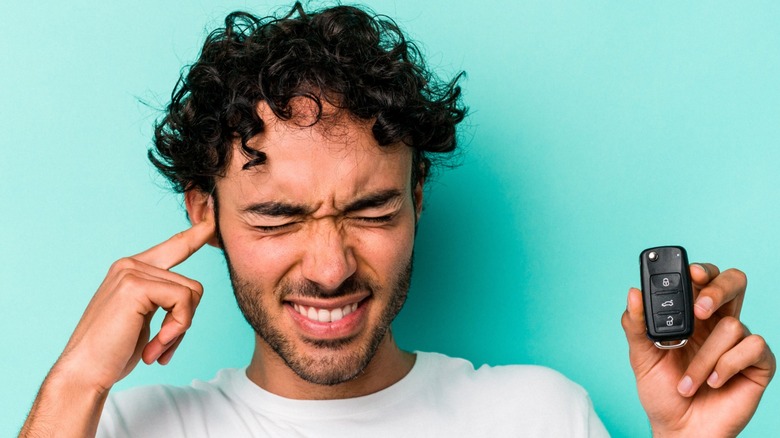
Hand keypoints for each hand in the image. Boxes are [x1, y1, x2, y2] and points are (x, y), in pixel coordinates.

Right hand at [55, 211, 215, 392]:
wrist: (85, 371)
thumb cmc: (114, 352)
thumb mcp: (144, 319)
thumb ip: (164, 300)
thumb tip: (191, 293)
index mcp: (133, 270)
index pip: (174, 246)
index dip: (197, 234)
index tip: (213, 219)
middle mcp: (131, 264)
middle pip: (192, 285)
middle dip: (185, 321)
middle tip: (163, 346)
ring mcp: (131, 271)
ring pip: (190, 294)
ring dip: (179, 329)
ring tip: (156, 348)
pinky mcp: (135, 285)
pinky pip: (182, 301)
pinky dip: (176, 329)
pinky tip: (155, 348)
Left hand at [622, 263, 775, 436]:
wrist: (679, 429)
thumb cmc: (662, 393)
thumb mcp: (641, 357)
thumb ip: (635, 325)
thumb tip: (633, 293)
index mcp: (692, 316)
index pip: (702, 279)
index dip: (701, 270)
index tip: (689, 272)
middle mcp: (717, 323)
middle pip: (734, 282)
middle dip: (719, 288)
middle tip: (700, 309)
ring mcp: (739, 342)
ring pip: (733, 324)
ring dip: (705, 357)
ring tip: (689, 380)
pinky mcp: (757, 364)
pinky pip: (752, 347)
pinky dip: (727, 365)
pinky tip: (714, 381)